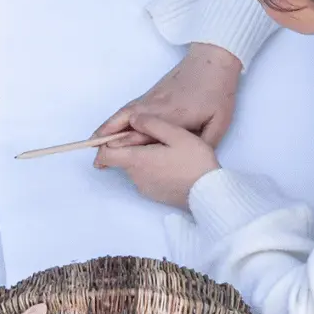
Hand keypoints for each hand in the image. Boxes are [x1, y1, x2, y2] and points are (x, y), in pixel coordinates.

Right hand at [90, 43, 242, 161]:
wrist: (213, 61)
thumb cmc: (218, 92)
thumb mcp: (219, 123)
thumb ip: (204, 144)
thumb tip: (189, 161)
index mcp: (173, 116)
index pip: (143, 134)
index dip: (124, 148)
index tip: (110, 161)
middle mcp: (156, 107)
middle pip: (125, 124)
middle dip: (108, 143)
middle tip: (96, 161)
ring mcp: (150, 99)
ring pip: (122, 115)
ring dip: (106, 129)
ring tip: (93, 145)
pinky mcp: (149, 95)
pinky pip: (127, 109)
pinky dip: (114, 119)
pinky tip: (107, 128)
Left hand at [92, 114, 220, 206]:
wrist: (210, 193)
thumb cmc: (195, 162)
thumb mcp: (177, 135)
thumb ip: (152, 124)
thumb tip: (132, 119)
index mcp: (138, 160)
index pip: (105, 155)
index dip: (104, 144)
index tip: (113, 135)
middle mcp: (136, 176)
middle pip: (121, 158)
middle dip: (129, 146)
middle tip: (152, 136)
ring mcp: (145, 187)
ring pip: (134, 167)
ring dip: (142, 157)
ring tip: (166, 149)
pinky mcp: (154, 194)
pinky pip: (145, 177)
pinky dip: (150, 168)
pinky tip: (170, 163)